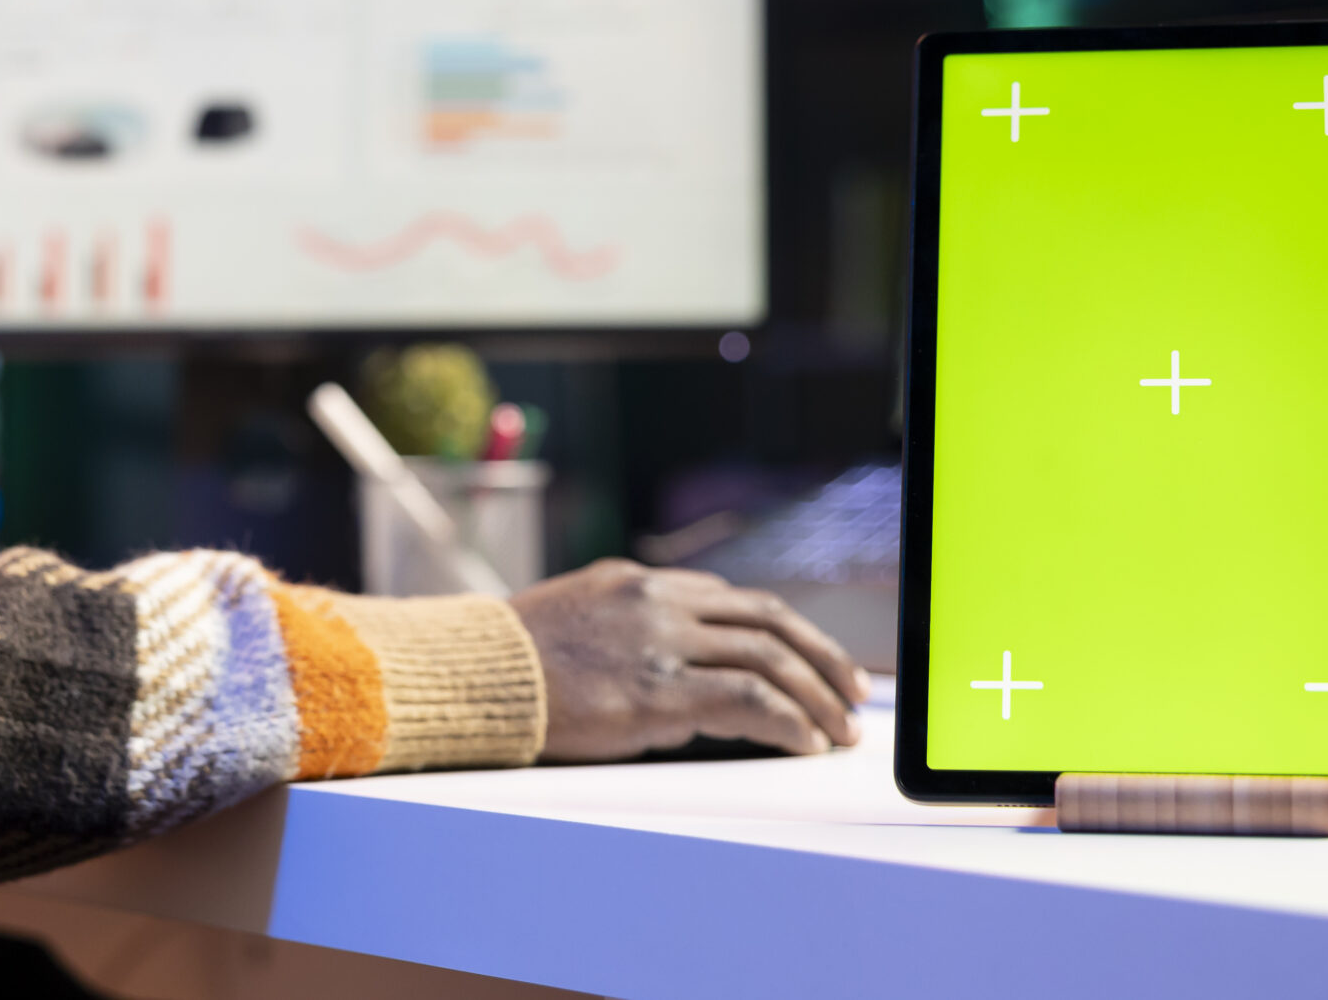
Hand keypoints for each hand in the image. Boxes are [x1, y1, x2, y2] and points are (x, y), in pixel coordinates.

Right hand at [509, 559, 869, 761]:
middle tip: (854, 691)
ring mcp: (660, 645)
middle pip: (768, 622)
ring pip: (768, 659)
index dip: (786, 631)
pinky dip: (786, 722)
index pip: (736, 601)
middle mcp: (660, 604)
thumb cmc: (514, 660)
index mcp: (641, 584)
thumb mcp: (580, 614)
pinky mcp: (656, 694)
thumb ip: (633, 620)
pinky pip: (746, 701)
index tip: (813, 658)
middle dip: (822, 658)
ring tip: (840, 730)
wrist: (473, 677)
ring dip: (816, 697)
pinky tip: (804, 743)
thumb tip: (681, 647)